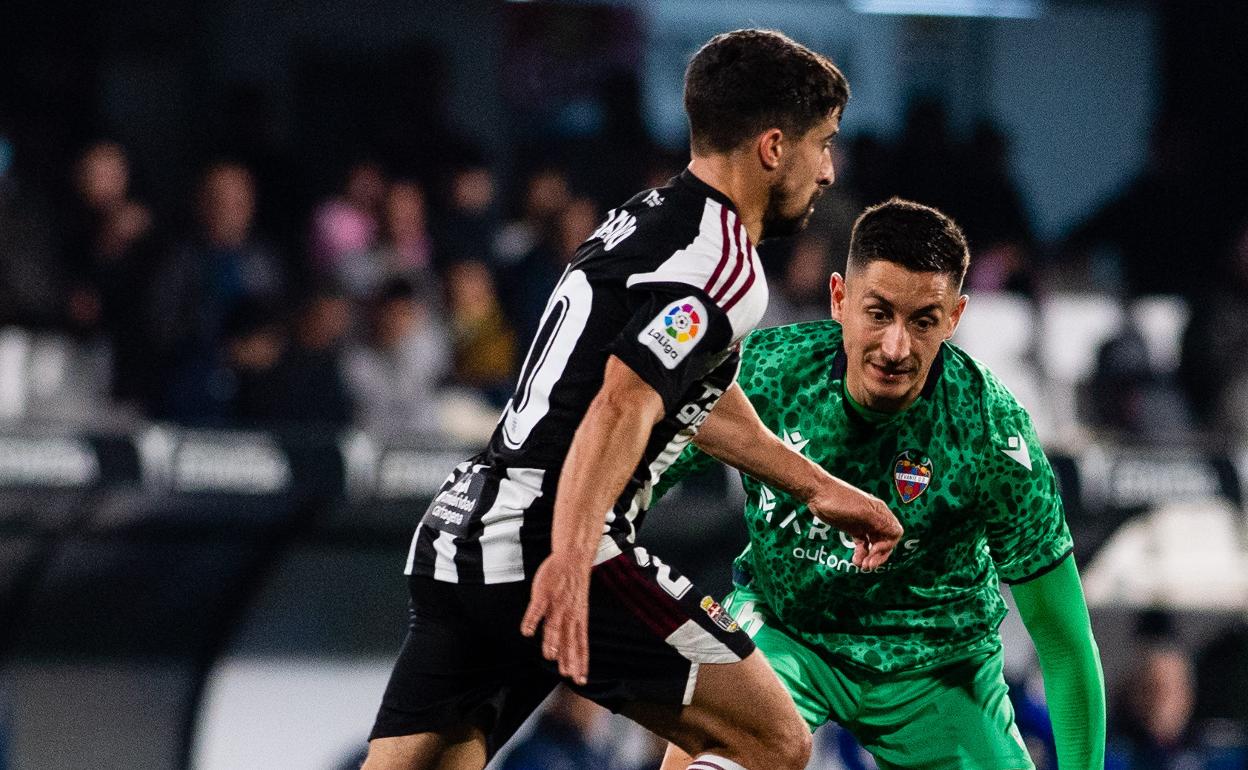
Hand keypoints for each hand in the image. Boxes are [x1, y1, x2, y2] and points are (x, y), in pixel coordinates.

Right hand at [520, 552, 590, 684]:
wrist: (573, 559)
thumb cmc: (573, 586)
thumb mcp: (578, 610)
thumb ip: (572, 630)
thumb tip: (567, 651)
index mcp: (579, 619)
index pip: (581, 644)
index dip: (581, 661)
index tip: (580, 679)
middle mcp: (569, 614)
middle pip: (569, 638)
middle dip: (568, 656)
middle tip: (567, 674)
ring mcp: (557, 603)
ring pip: (554, 624)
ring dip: (551, 640)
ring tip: (549, 656)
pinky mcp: (544, 593)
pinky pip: (537, 609)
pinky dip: (532, 620)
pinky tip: (527, 632)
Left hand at [806, 479, 902, 569]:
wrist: (816, 492)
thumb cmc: (838, 499)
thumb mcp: (861, 511)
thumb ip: (879, 521)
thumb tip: (897, 533)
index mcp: (880, 511)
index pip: (895, 532)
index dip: (887, 545)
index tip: (873, 551)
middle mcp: (875, 517)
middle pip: (885, 541)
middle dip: (879, 555)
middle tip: (868, 566)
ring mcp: (864, 523)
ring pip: (874, 544)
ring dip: (870, 557)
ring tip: (861, 566)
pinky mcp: (853, 527)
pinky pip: (863, 544)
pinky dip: (861, 553)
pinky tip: (855, 560)